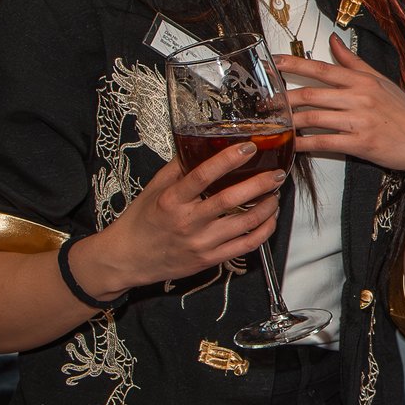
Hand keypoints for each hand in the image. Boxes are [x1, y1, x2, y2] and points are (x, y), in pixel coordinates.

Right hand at [83, 149, 283, 294]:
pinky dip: (265, 230)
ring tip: (275, 193)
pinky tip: (270, 218)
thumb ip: (178, 168)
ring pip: (245, 223)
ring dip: (268, 206)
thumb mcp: (154, 189)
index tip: (249, 147)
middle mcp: (187, 222)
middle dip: (260, 184)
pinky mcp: (211, 259)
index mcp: (171, 201)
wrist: (128, 259)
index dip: (228, 159)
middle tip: (277, 173)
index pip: (202, 176)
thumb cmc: (142, 221)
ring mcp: (201, 243)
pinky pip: (247, 245)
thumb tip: (200, 144)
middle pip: (231, 199)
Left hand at [277, 35, 404, 199]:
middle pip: (310, 94)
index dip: (294, 65)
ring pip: (313, 118)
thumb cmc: (404, 113)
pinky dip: (304, 144)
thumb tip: (333, 41)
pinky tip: (292, 145)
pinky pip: (323, 142)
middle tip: (264, 103)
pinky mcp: (360, 143)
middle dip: (283, 99)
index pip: (322, 69)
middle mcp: (359, 97)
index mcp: (363, 81)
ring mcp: (359, 121)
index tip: (273, 63)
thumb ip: (354, 62)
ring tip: (273, 124)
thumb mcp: (382, 82)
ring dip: (289, 122)